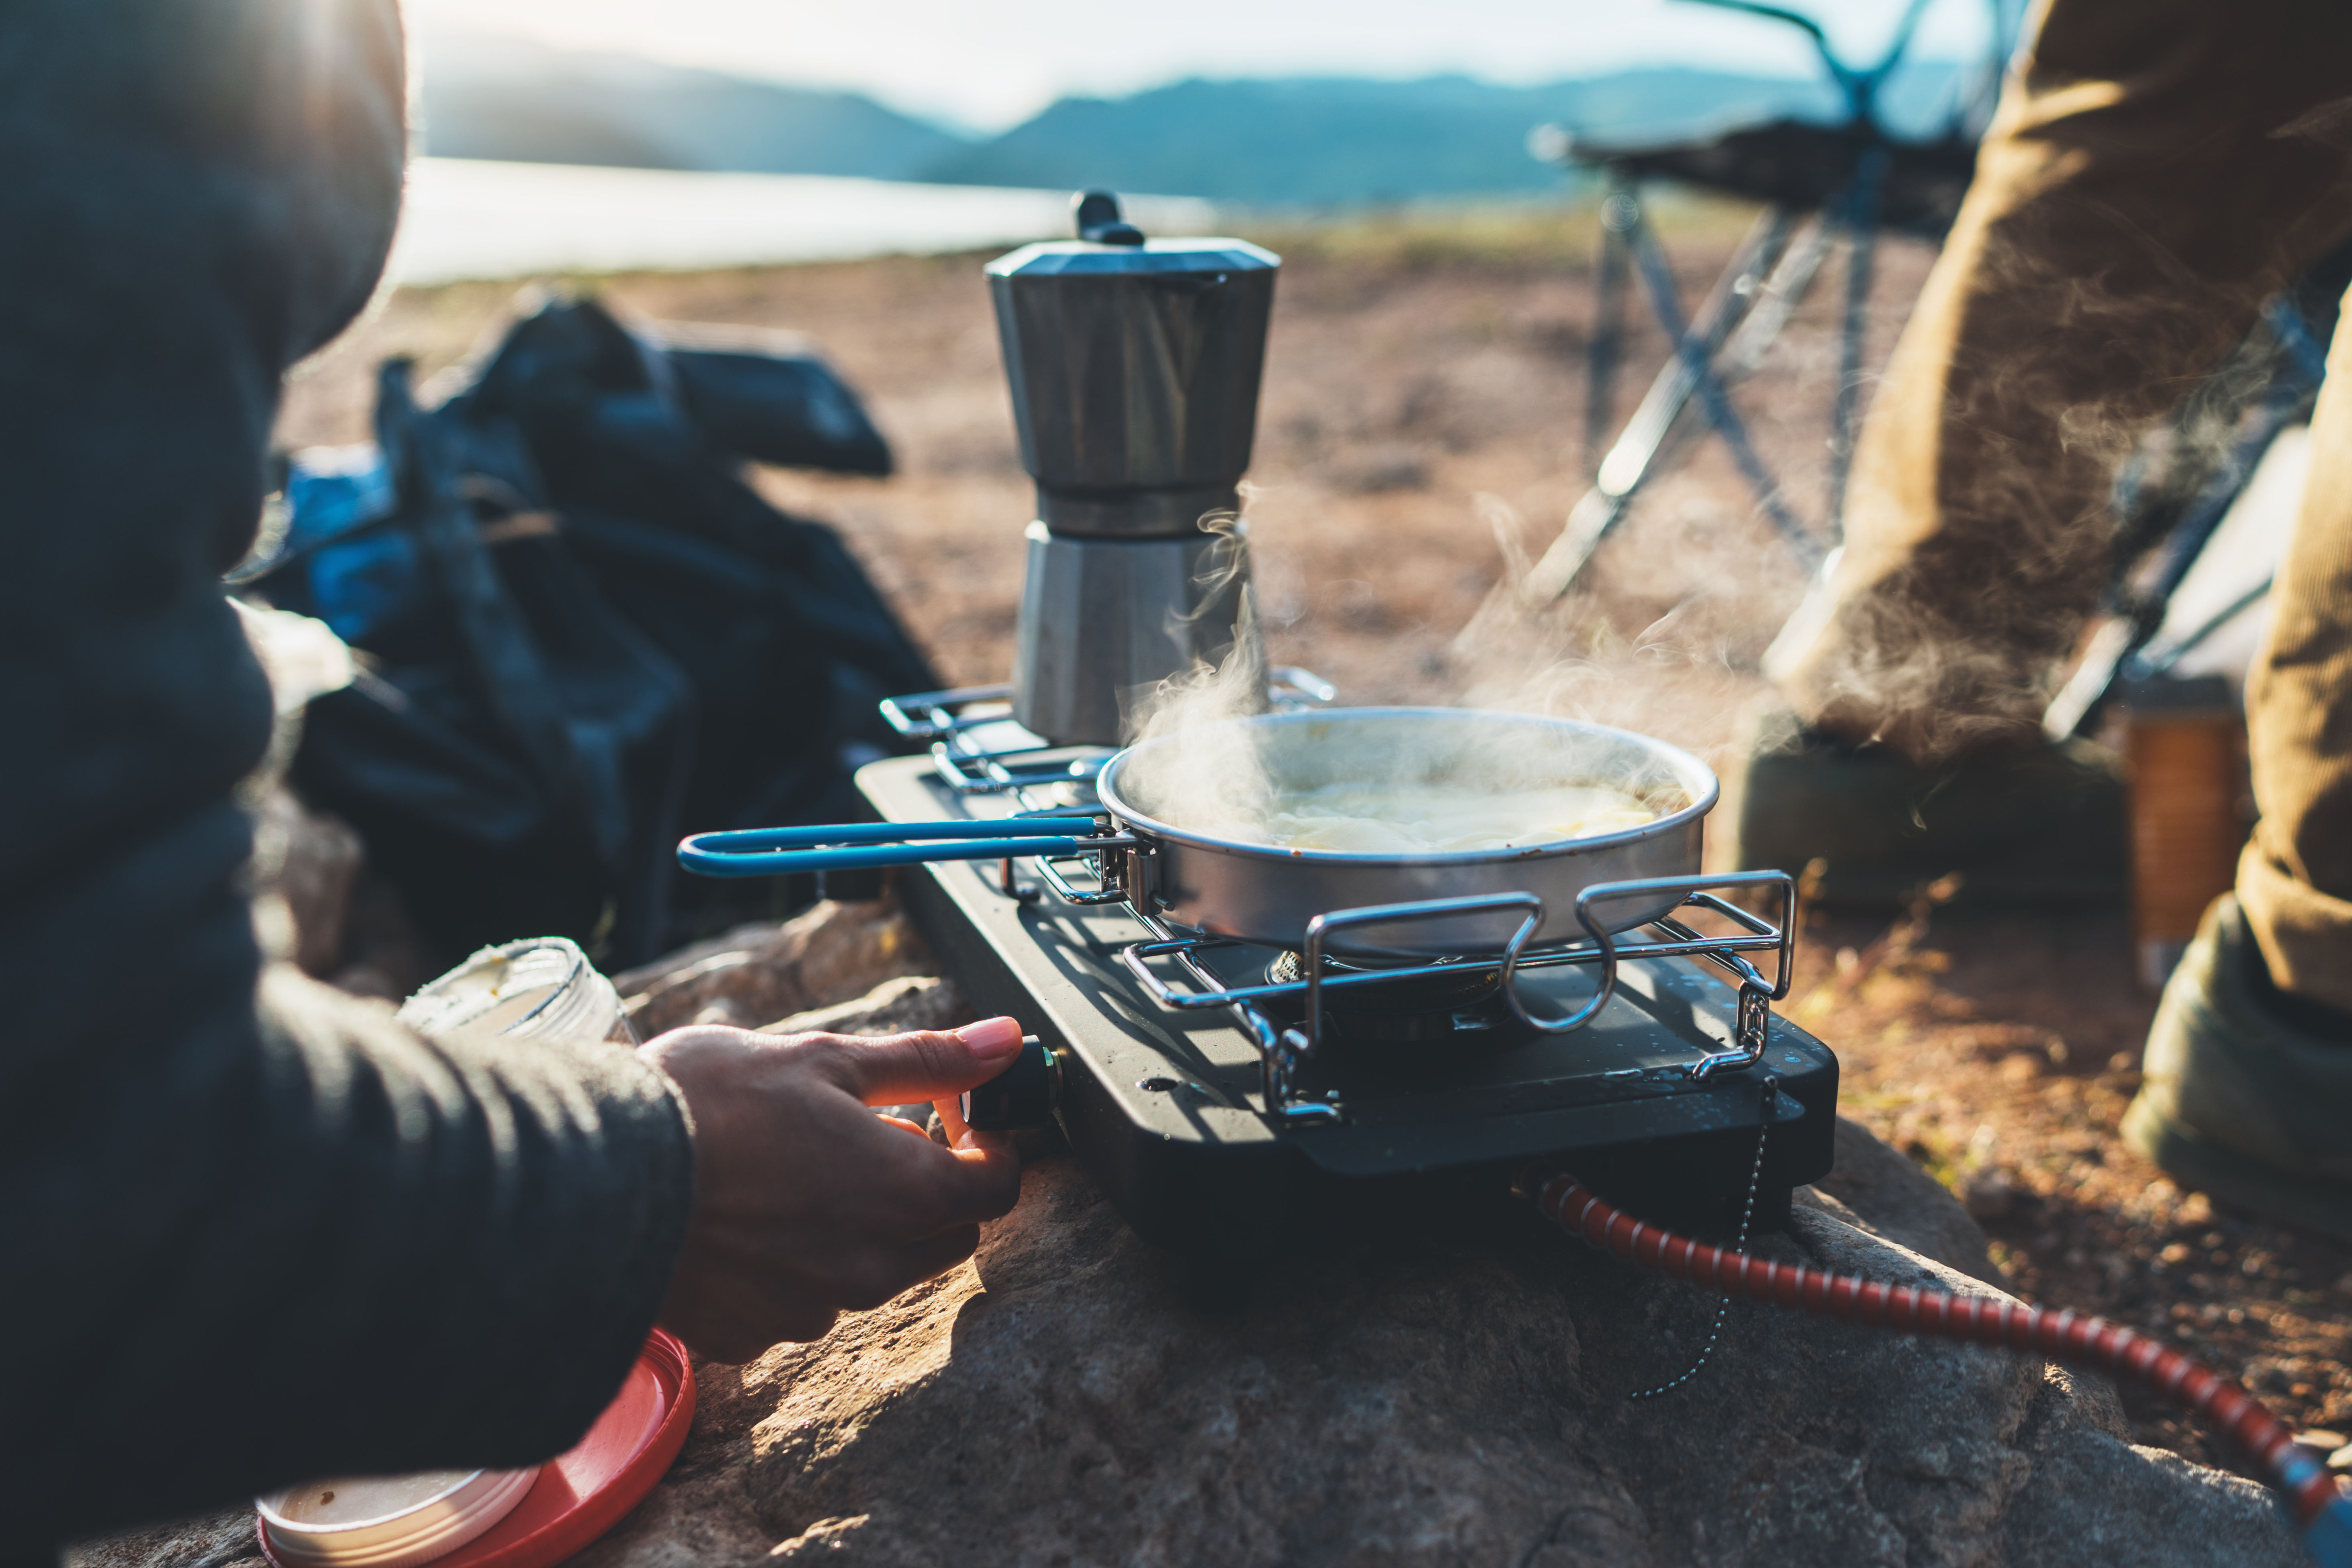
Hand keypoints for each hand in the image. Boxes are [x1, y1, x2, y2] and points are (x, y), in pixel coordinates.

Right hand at [640, 1016, 1023, 1362]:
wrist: (594, 1176)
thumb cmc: (709, 1106)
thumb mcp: (828, 1059)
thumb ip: (927, 1061)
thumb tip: (1007, 1044)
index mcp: (908, 1195)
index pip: (999, 1186)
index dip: (985, 1142)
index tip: (946, 1110)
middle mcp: (874, 1268)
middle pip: (946, 1233)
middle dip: (928, 1184)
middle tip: (870, 1130)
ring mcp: (811, 1310)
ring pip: (874, 1269)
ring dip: (860, 1223)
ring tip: (794, 1166)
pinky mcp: (752, 1334)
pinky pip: (801, 1299)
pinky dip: (795, 1261)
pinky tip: (747, 1213)